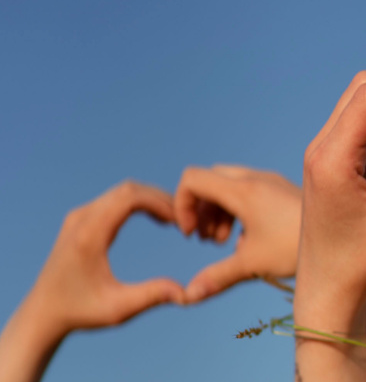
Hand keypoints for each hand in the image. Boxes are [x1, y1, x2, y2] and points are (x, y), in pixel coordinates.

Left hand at [32, 181, 184, 330]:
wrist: (42, 312)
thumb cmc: (80, 312)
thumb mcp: (118, 309)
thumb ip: (152, 297)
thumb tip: (186, 293)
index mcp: (89, 235)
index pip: (130, 197)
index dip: (160, 202)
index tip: (180, 221)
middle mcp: (81, 219)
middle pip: (129, 189)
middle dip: (160, 198)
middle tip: (184, 218)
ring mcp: (78, 216)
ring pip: (122, 191)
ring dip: (151, 199)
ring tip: (173, 219)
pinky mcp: (80, 219)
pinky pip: (114, 199)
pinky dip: (138, 203)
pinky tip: (155, 219)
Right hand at [174, 165, 300, 302]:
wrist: (346, 239)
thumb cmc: (298, 249)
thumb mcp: (253, 264)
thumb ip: (217, 277)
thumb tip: (187, 296)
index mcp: (244, 190)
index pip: (192, 179)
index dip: (181, 205)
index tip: (191, 235)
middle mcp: (257, 179)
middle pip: (210, 180)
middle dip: (200, 208)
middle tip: (208, 240)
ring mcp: (272, 182)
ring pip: (229, 183)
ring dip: (218, 210)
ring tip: (225, 241)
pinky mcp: (284, 190)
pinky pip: (249, 189)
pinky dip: (237, 208)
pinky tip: (250, 239)